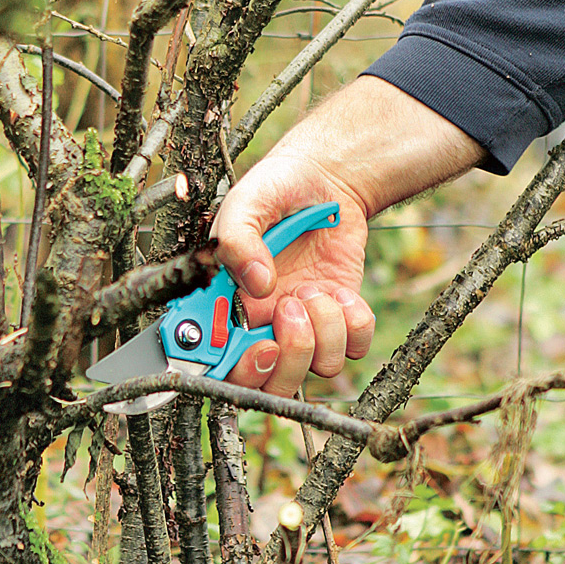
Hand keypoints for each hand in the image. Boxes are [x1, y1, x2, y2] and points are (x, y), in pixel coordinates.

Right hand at [212, 76, 486, 396]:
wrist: (327, 179)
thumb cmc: (275, 189)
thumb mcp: (245, 203)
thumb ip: (237, 241)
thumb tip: (257, 286)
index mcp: (221, 303)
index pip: (211, 361)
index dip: (227, 369)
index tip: (253, 345)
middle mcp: (258, 323)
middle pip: (265, 384)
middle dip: (283, 360)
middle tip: (289, 313)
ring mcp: (300, 326)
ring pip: (314, 369)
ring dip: (321, 331)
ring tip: (314, 289)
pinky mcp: (339, 320)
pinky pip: (352, 349)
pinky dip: (353, 324)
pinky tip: (341, 292)